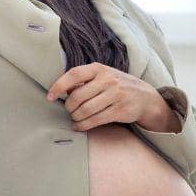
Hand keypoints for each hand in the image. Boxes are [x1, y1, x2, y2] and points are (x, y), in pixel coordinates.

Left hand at [45, 63, 161, 131]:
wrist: (145, 97)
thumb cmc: (117, 86)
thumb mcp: (102, 76)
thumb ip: (83, 80)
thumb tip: (63, 89)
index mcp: (99, 68)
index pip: (74, 74)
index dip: (59, 86)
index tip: (49, 96)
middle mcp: (107, 79)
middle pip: (77, 97)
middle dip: (69, 107)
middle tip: (69, 111)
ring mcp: (115, 95)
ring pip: (85, 110)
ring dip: (75, 118)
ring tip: (74, 119)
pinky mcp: (119, 110)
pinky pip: (95, 120)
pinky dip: (83, 125)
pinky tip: (79, 126)